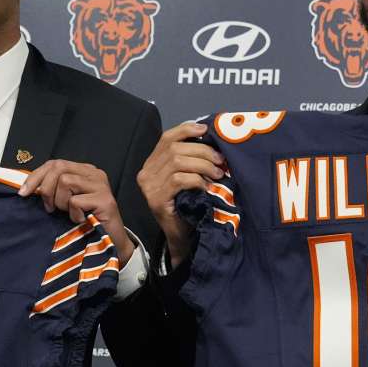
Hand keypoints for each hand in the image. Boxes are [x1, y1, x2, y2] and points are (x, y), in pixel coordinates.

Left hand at [18, 160, 134, 265]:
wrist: (109, 243)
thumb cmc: (86, 222)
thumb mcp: (65, 201)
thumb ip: (54, 188)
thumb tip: (27, 186)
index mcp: (84, 170)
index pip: (55, 163)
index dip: (35, 176)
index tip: (23, 193)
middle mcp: (94, 173)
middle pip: (58, 168)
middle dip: (46, 189)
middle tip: (50, 209)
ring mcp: (101, 185)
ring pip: (66, 182)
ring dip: (61, 202)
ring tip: (69, 214)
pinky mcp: (105, 199)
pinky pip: (75, 201)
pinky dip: (73, 214)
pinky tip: (81, 220)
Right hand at [136, 121, 225, 268]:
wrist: (180, 236)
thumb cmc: (186, 205)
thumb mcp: (186, 178)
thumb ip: (189, 159)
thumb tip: (209, 138)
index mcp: (151, 164)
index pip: (166, 138)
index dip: (186, 130)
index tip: (206, 130)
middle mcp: (146, 173)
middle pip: (175, 148)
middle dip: (202, 151)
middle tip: (221, 161)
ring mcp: (149, 187)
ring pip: (178, 162)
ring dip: (203, 165)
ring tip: (218, 174)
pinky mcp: (157, 199)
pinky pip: (179, 180)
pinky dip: (197, 180)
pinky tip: (207, 186)